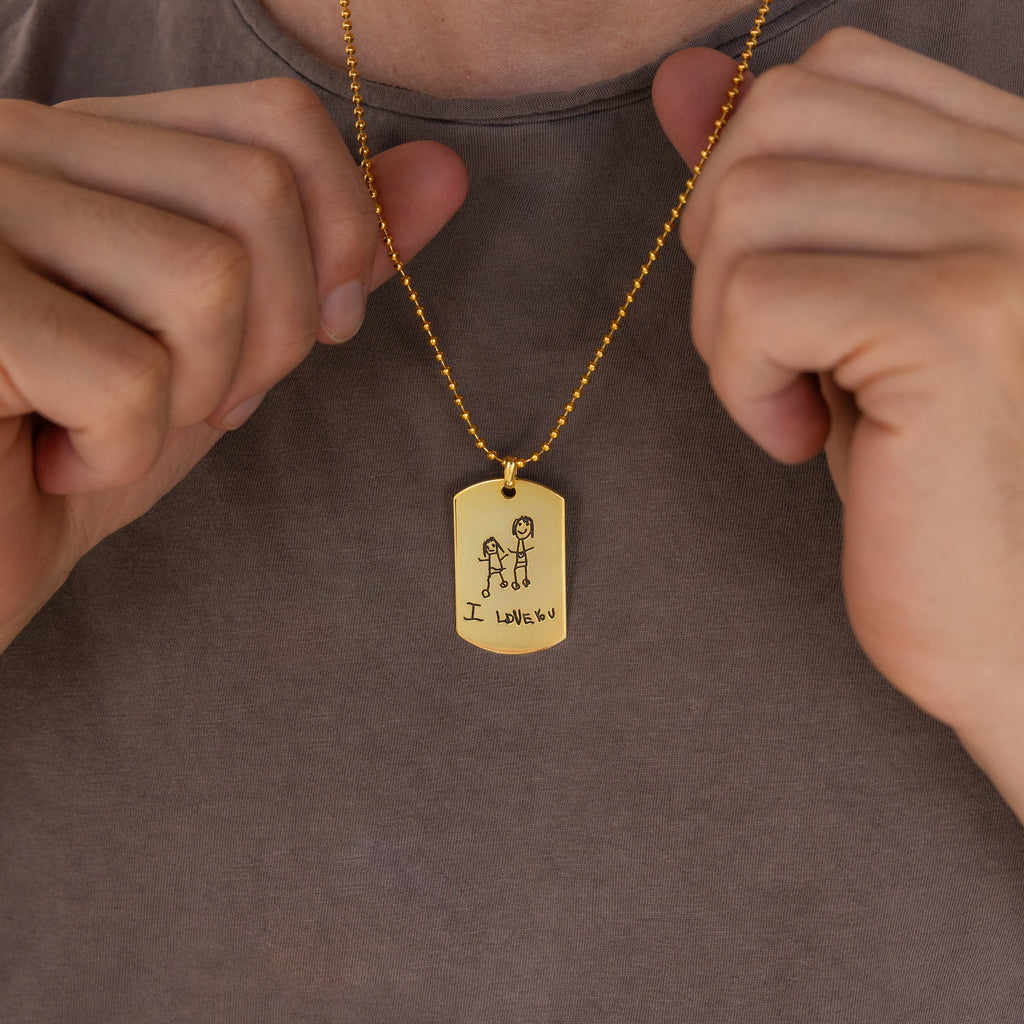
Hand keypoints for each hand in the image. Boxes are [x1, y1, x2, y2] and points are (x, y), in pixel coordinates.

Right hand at [0, 78, 466, 647]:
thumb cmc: (82, 450)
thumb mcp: (226, 352)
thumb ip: (323, 260)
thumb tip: (444, 172)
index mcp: (97, 148)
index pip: (279, 122)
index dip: (336, 237)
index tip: (317, 327)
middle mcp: (25, 146)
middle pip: (258, 193)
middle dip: (275, 336)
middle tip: (204, 402)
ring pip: (204, 275)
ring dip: (196, 394)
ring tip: (118, 429)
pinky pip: (124, 374)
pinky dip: (120, 453)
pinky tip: (58, 462)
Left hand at [653, 31, 1023, 808]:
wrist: (991, 610)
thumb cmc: (907, 464)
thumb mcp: (823, 302)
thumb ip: (764, 178)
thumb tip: (680, 75)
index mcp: (1001, 161)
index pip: (828, 74)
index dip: (751, 183)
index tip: (779, 296)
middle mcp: (1023, 180)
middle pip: (776, 121)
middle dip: (725, 247)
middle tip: (771, 350)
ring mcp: (1004, 241)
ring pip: (753, 202)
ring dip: (728, 320)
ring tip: (788, 398)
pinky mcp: (956, 323)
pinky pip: (759, 296)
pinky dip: (741, 376)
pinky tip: (797, 437)